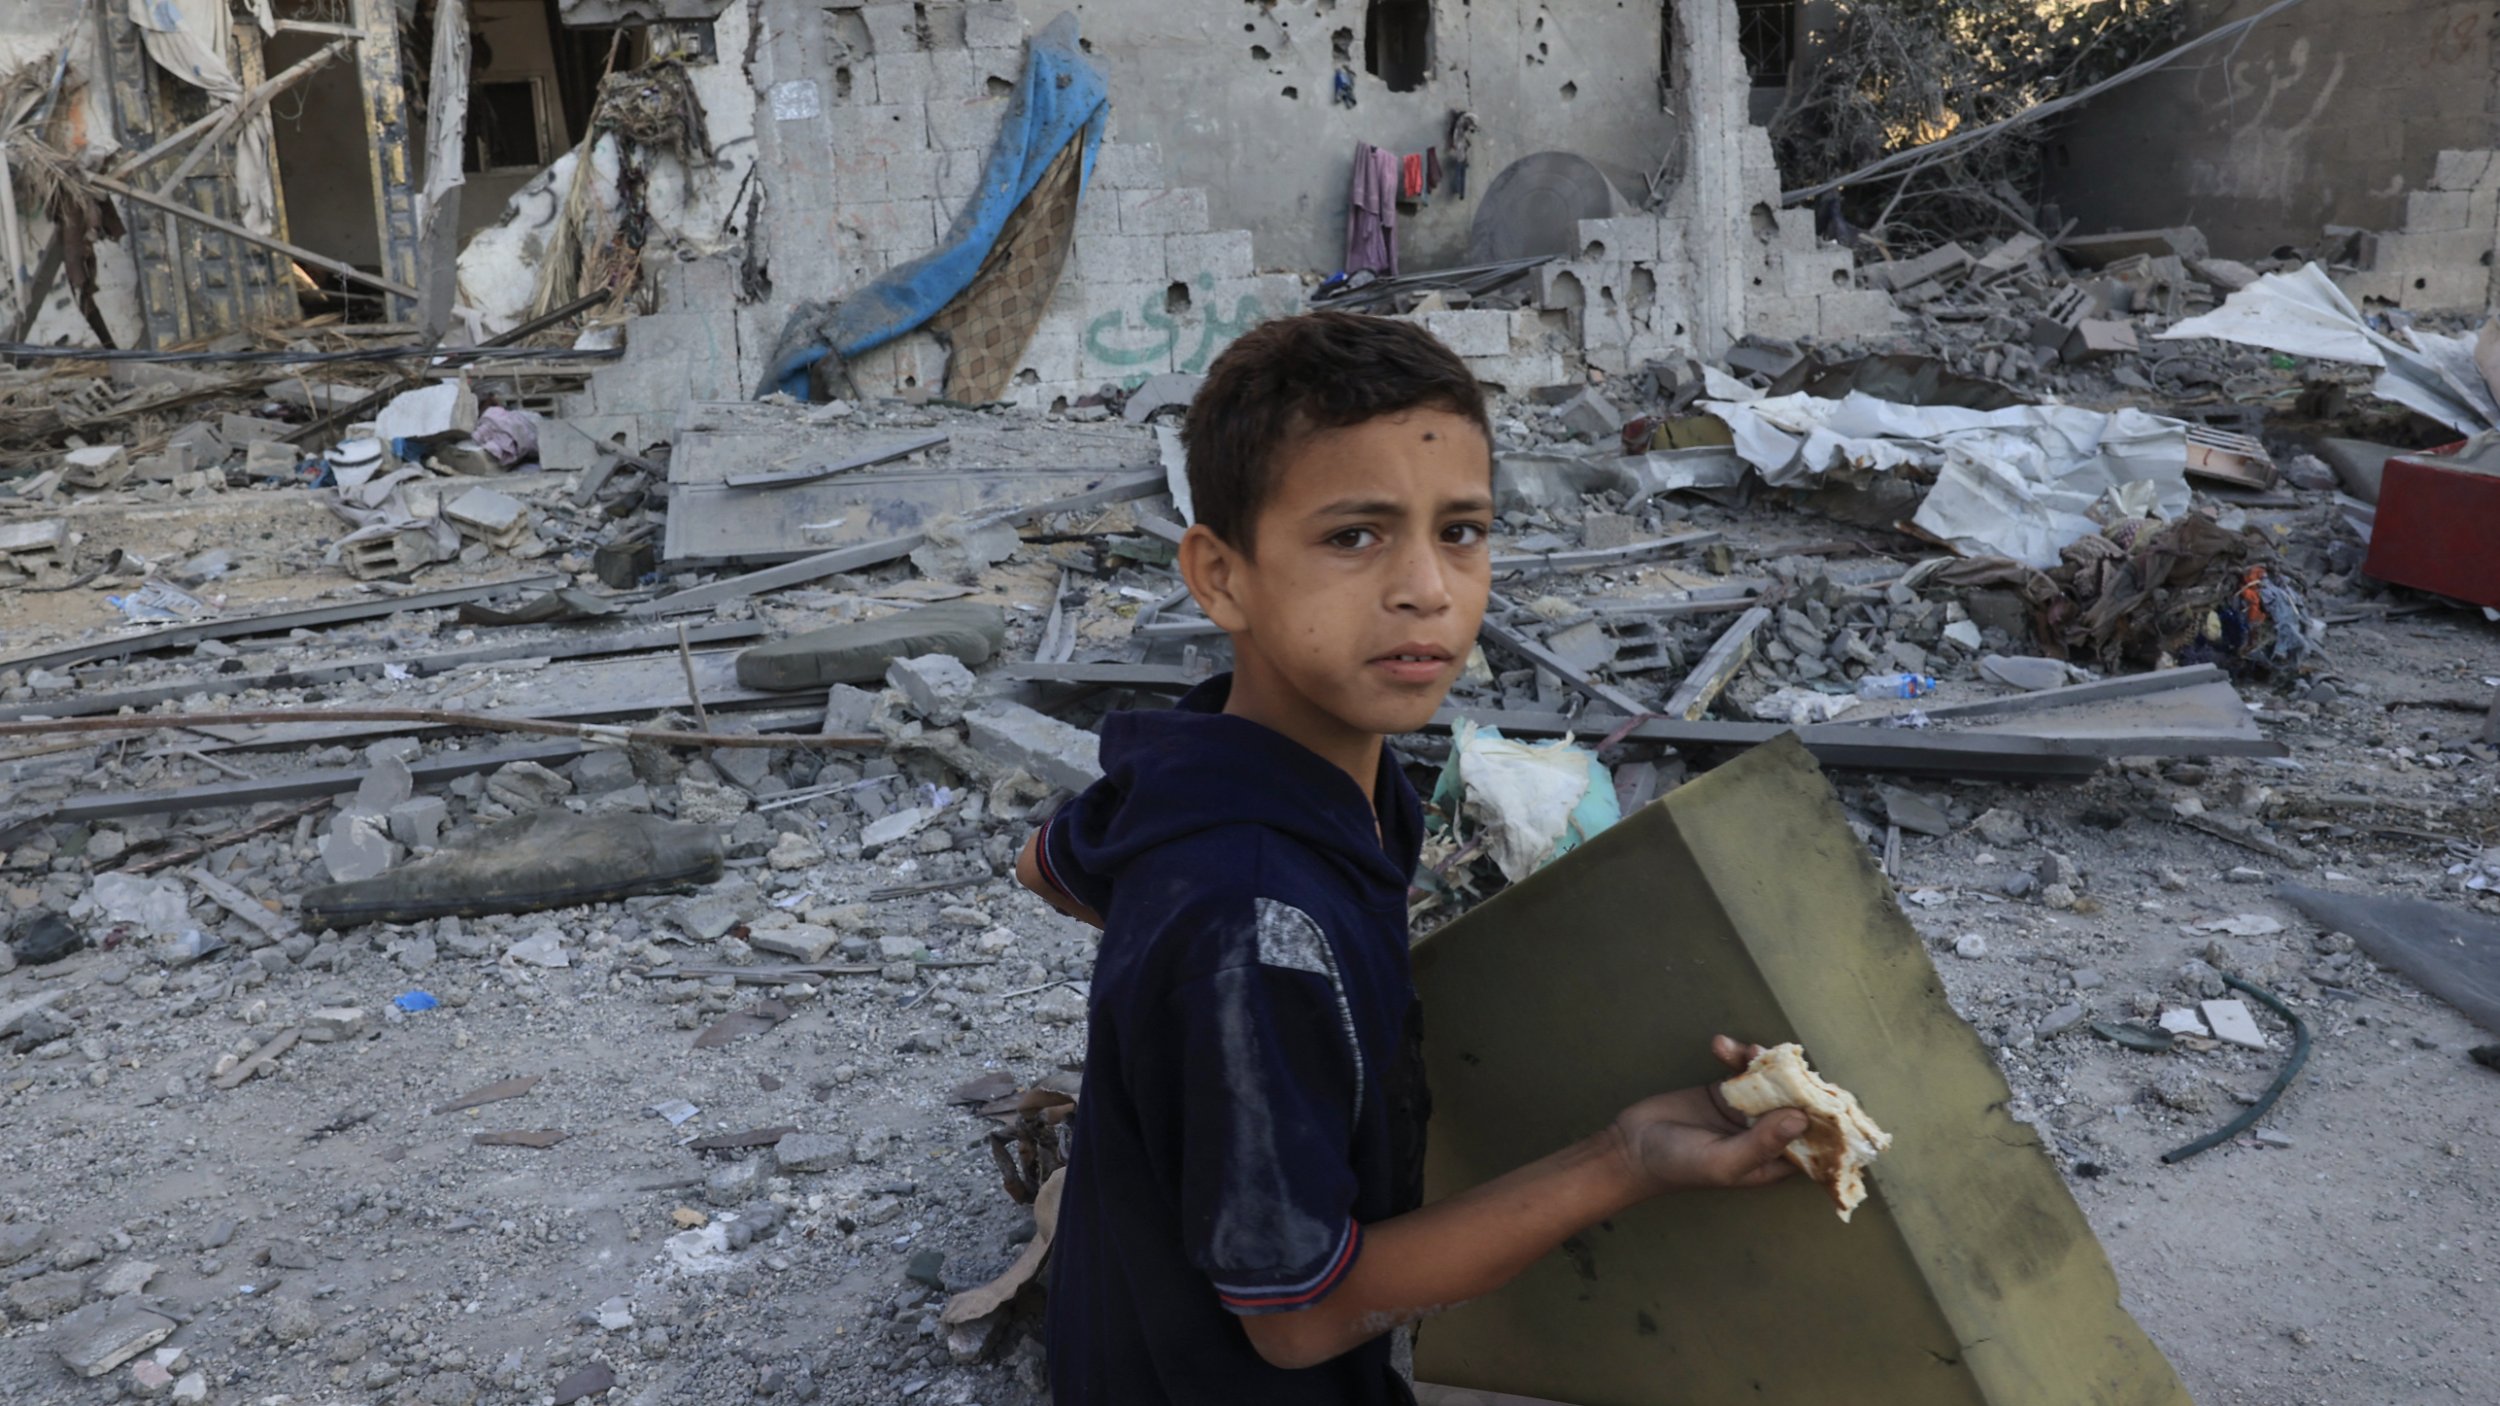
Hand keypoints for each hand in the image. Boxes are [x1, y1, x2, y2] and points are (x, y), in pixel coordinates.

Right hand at [1609, 1035, 1805, 1194]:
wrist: (1631, 1147)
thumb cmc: (1678, 1166)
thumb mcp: (1722, 1161)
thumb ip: (1762, 1142)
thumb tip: (1802, 1117)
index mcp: (1772, 1161)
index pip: (1812, 1141)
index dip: (1824, 1119)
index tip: (1828, 1095)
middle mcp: (1765, 1135)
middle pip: (1795, 1104)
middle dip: (1794, 1080)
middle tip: (1784, 1062)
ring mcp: (1745, 1111)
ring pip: (1770, 1081)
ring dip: (1762, 1061)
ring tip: (1746, 1050)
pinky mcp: (1723, 1091)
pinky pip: (1740, 1069)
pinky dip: (1734, 1054)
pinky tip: (1719, 1044)